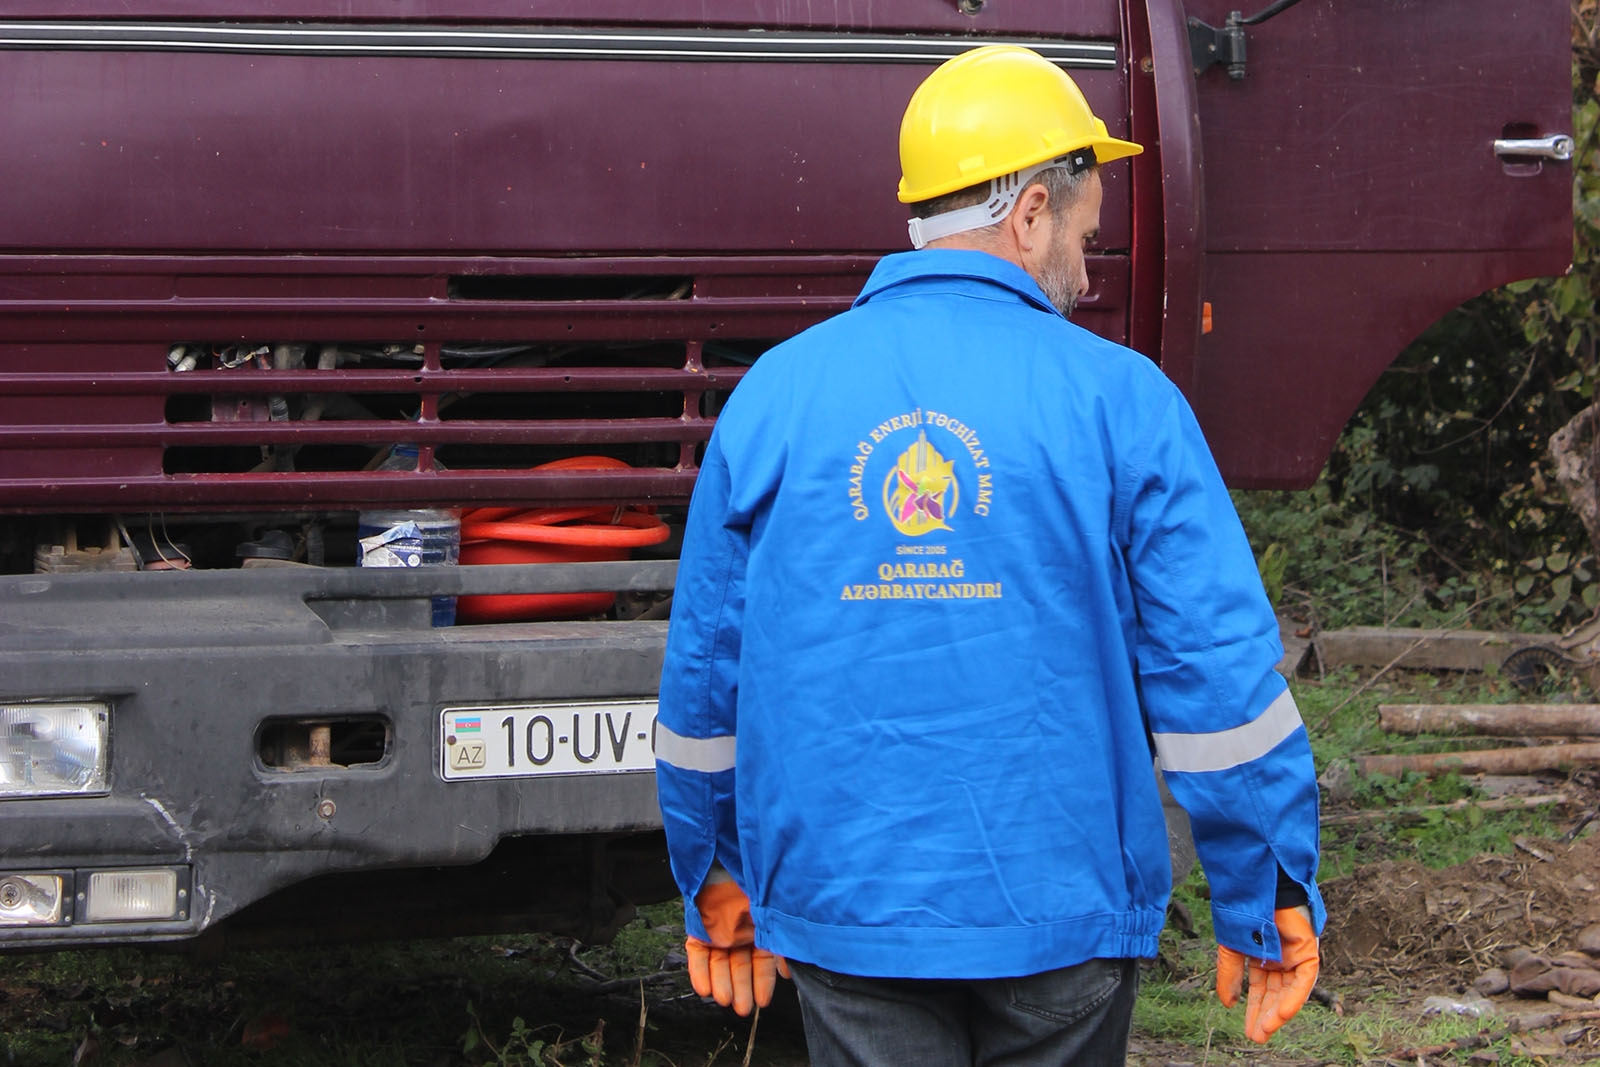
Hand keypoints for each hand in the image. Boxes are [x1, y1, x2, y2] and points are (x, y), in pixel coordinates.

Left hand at [685, 877, 789, 1015]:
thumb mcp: (774, 914)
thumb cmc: (758, 880)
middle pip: (739, 966)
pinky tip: (704, 989)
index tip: (763, 1001)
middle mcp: (740, 930)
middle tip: (742, 1008)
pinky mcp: (699, 926)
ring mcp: (719, 929)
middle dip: (741, 988)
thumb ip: (781, 944)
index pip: (761, 961)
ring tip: (725, 1000)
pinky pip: (697, 952)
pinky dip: (699, 971)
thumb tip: (791, 972)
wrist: (728, 855)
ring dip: (721, 983)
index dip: (762, 982)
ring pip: (719, 963)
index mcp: (760, 927)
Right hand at [1216, 906, 1319, 1043]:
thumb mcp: (1231, 949)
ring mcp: (1295, 956)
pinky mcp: (1307, 950)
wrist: (1255, 887)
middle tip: (1256, 1036)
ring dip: (1279, 1012)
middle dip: (1266, 1016)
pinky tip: (1282, 1013)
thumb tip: (1228, 1004)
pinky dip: (1294, 997)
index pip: (1262, 991)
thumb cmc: (1243, 913)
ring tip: (1265, 1030)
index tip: (1249, 1030)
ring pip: (1290, 991)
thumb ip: (1230, 975)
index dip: (1255, 1010)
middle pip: (1277, 995)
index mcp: (1264, 958)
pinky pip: (1304, 980)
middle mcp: (1282, 960)